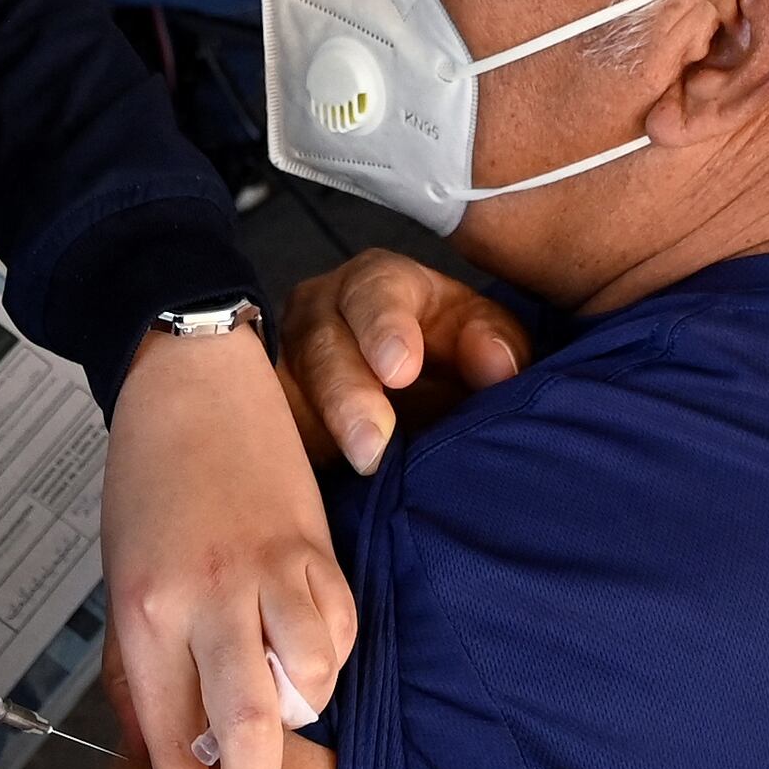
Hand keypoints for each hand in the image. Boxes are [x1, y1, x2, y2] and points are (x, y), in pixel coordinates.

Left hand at [100, 325, 352, 768]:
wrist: (188, 385)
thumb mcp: (120, 577)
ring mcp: (268, 574)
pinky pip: (338, 631)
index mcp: (145, 609)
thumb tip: (152, 749)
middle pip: (247, 726)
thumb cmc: (146, 479)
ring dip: (300, 715)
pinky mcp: (315, 550)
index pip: (169, 729)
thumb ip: (138, 667)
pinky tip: (306, 656)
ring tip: (280, 715)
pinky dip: (329, 659)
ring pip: (309, 683)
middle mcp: (207, 597)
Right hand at [274, 251, 533, 478]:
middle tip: (371, 447)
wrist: (420, 395)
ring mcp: (288, 366)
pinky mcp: (276, 415)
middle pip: (320, 348)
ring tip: (353, 472)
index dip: (384, 328)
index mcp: (377, 284)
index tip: (401, 370)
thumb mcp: (483, 338)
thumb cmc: (451, 353)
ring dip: (318, 437)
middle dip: (345, 398)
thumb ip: (496, 342)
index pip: (373, 293)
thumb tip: (495, 365)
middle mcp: (320, 315)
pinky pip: (272, 435)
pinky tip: (320, 484)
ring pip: (287, 394)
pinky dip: (294, 459)